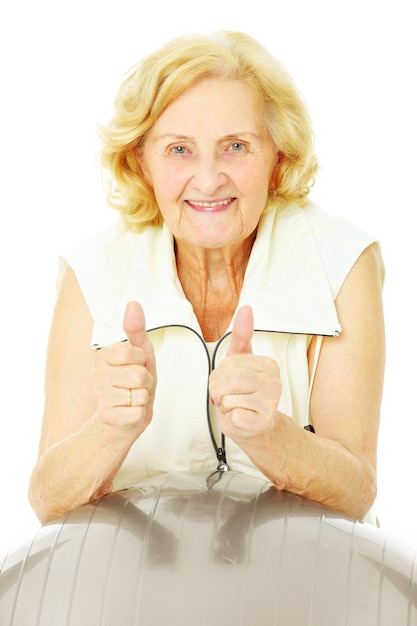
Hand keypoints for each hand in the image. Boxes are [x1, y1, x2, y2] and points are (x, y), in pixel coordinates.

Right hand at [92, 301, 156, 434]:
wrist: (122, 418)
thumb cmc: (133, 382)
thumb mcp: (140, 353)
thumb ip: (136, 329)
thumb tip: (133, 303)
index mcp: (103, 355)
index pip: (133, 352)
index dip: (142, 360)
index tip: (136, 365)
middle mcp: (96, 375)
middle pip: (138, 375)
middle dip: (146, 381)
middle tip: (136, 385)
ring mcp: (99, 397)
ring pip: (139, 395)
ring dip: (143, 398)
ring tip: (132, 398)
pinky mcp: (106, 417)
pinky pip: (137, 413)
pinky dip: (139, 414)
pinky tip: (128, 412)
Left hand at [209, 305, 280, 441]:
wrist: (253, 426)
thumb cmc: (244, 392)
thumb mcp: (239, 360)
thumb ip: (241, 334)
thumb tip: (246, 309)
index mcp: (268, 364)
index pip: (228, 364)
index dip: (219, 376)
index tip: (228, 382)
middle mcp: (274, 382)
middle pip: (227, 381)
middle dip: (218, 391)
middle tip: (227, 396)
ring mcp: (271, 403)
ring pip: (227, 398)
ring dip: (224, 405)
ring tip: (236, 406)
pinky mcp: (263, 422)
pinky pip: (233, 415)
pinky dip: (230, 420)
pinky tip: (241, 418)